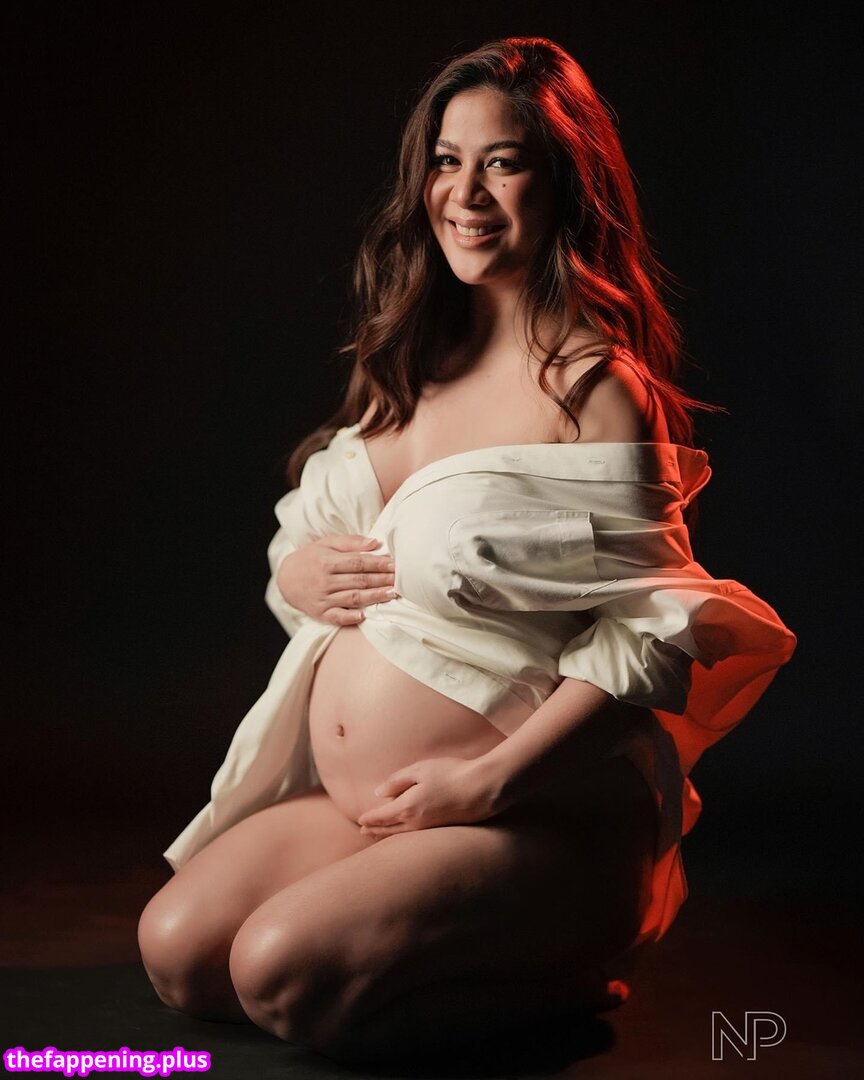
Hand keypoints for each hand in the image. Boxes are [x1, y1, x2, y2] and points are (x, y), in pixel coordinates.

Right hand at [277, 535, 397, 625]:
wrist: (285, 578)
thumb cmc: (311, 557)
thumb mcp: (326, 543)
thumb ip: (351, 542)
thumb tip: (375, 543)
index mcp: (327, 561)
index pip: (358, 562)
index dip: (378, 563)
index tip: (395, 564)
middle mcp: (325, 581)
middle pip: (359, 580)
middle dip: (382, 579)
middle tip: (400, 579)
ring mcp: (323, 599)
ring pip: (353, 598)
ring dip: (374, 597)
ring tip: (392, 594)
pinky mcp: (320, 613)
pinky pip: (337, 617)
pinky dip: (351, 617)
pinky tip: (365, 615)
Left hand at [356, 756, 502, 836]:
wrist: (481, 789)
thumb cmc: (450, 774)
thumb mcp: (420, 770)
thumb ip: (398, 781)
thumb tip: (379, 793)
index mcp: (407, 807)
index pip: (381, 817)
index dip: (369, 819)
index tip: (359, 821)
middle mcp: (415, 823)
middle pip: (389, 829)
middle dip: (375, 830)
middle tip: (364, 832)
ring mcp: (429, 828)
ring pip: (402, 834)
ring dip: (388, 834)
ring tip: (379, 834)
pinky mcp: (441, 829)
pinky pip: (415, 835)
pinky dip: (403, 835)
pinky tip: (404, 831)